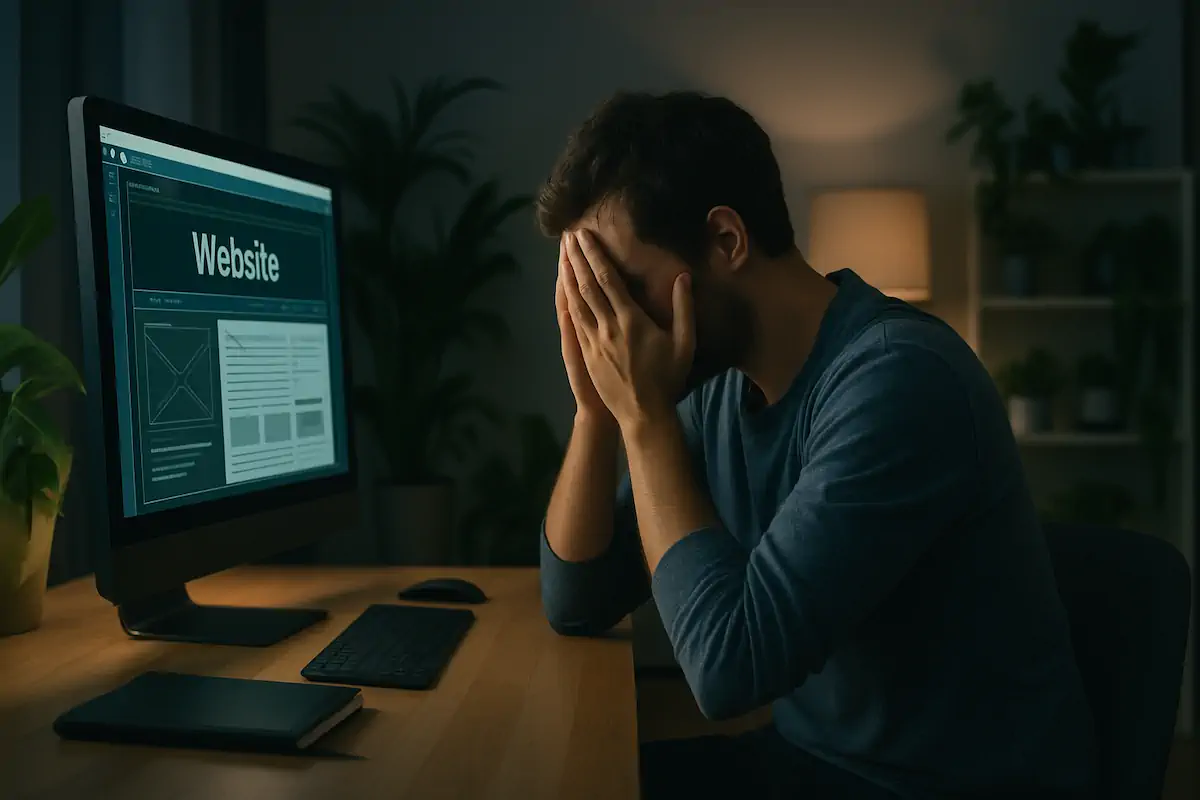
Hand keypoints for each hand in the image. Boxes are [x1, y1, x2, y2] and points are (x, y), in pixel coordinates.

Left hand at [560, 229, 694, 430]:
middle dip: (576, 258)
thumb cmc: (667, 378)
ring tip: (562, 255)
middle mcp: (607, 326)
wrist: (642, 414)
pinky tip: (563, 289)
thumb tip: (683, 277)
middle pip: (586, 285)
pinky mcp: (586, 353)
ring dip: (567, 275)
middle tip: (568, 236)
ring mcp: (593, 341)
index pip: (607, 279)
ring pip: (576, 301)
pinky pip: (574, 321)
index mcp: (631, 320)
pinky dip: (567, 300)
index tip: (585, 236)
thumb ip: (684, 308)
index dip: (594, 255)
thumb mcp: (685, 343)